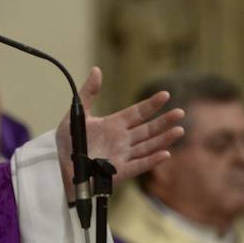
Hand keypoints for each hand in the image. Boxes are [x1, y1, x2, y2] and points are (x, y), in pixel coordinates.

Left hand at [55, 67, 183, 196]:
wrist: (63, 168)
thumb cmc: (70, 143)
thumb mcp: (76, 115)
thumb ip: (88, 94)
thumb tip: (97, 70)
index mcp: (114, 125)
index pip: (137, 112)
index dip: (151, 104)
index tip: (165, 95)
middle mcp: (122, 140)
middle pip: (148, 129)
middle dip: (164, 121)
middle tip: (180, 112)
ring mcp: (123, 156)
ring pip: (148, 146)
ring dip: (163, 139)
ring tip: (179, 130)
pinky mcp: (120, 172)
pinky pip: (138, 166)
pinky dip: (152, 160)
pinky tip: (165, 154)